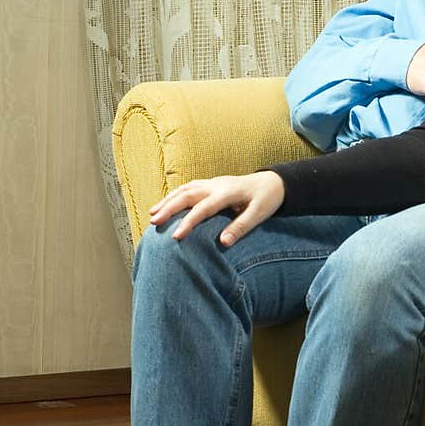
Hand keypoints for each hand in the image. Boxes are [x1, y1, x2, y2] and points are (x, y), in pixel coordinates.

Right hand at [149, 172, 285, 245]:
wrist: (272, 182)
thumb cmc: (266, 200)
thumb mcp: (259, 214)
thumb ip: (241, 227)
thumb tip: (223, 243)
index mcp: (227, 193)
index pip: (203, 208)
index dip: (188, 222)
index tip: (176, 237)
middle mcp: (215, 185)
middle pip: (187, 194)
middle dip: (168, 208)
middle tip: (153, 222)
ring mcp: (211, 183)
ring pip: (184, 189)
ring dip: (167, 201)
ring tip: (152, 215)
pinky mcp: (209, 184)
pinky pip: (188, 188)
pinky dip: (174, 196)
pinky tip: (164, 205)